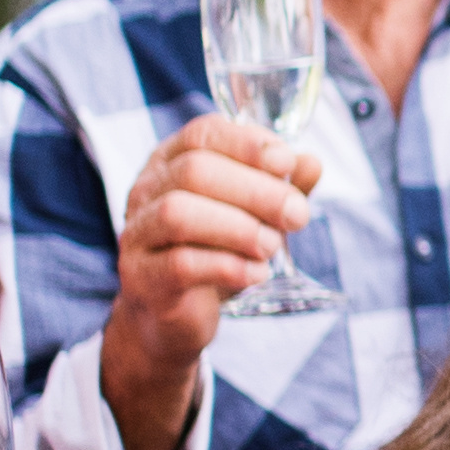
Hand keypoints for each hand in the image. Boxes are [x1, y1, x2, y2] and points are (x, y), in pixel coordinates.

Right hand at [96, 112, 325, 449]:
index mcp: (171, 161)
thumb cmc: (213, 252)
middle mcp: (146, 191)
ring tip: (272, 246)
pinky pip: (181, 265)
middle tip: (297, 215)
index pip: (202, 134)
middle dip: (256, 191)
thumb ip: (279, 187)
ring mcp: (137, 234)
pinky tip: (256, 273)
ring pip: (178, 214)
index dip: (247, 143)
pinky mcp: (142, 278)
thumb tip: (311, 162)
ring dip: (239, 228)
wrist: (172, 316)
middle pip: (194, 171)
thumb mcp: (252, 215)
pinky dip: (229, 267)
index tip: (287, 164)